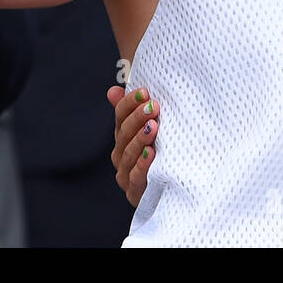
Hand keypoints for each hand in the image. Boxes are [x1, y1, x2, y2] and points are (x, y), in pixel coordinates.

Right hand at [108, 85, 158, 206]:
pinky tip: (151, 153)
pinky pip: (136, 177)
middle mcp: (121, 154)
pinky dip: (142, 165)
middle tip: (153, 106)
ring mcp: (126, 173)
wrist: (169, 190)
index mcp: (123, 136)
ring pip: (128, 153)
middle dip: (137, 118)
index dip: (129, 103)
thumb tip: (113, 91)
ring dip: (140, 139)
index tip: (145, 92)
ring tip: (153, 127)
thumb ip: (133, 111)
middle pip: (124, 133)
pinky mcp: (135, 191)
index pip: (120, 116)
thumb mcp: (150, 130)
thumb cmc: (160, 155)